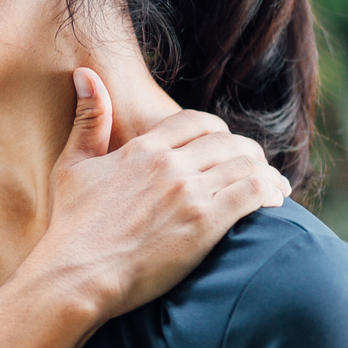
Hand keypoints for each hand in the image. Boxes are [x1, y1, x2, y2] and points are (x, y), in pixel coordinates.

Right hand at [33, 67, 290, 322]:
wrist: (78, 274)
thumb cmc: (72, 225)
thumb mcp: (73, 165)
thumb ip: (88, 118)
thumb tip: (85, 73)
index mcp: (143, 149)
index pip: (196, 122)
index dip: (217, 131)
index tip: (224, 145)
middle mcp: (169, 164)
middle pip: (227, 142)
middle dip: (246, 153)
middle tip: (255, 168)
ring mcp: (188, 192)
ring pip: (246, 165)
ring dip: (264, 172)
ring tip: (274, 187)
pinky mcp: (204, 222)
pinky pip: (252, 193)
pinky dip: (269, 193)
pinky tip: (275, 202)